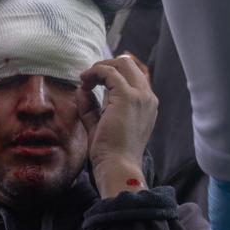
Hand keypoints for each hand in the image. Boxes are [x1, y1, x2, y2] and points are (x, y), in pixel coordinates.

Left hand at [76, 55, 157, 196]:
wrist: (117, 166)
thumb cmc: (110, 153)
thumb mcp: (99, 124)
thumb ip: (91, 107)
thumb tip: (81, 89)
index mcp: (146, 105)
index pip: (135, 75)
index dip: (114, 71)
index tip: (95, 79)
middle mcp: (148, 98)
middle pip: (130, 64)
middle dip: (106, 65)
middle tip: (88, 78)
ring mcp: (140, 96)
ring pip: (122, 62)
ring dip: (99, 67)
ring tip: (85, 80)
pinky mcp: (128, 96)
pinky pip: (109, 72)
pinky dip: (94, 72)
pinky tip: (84, 82)